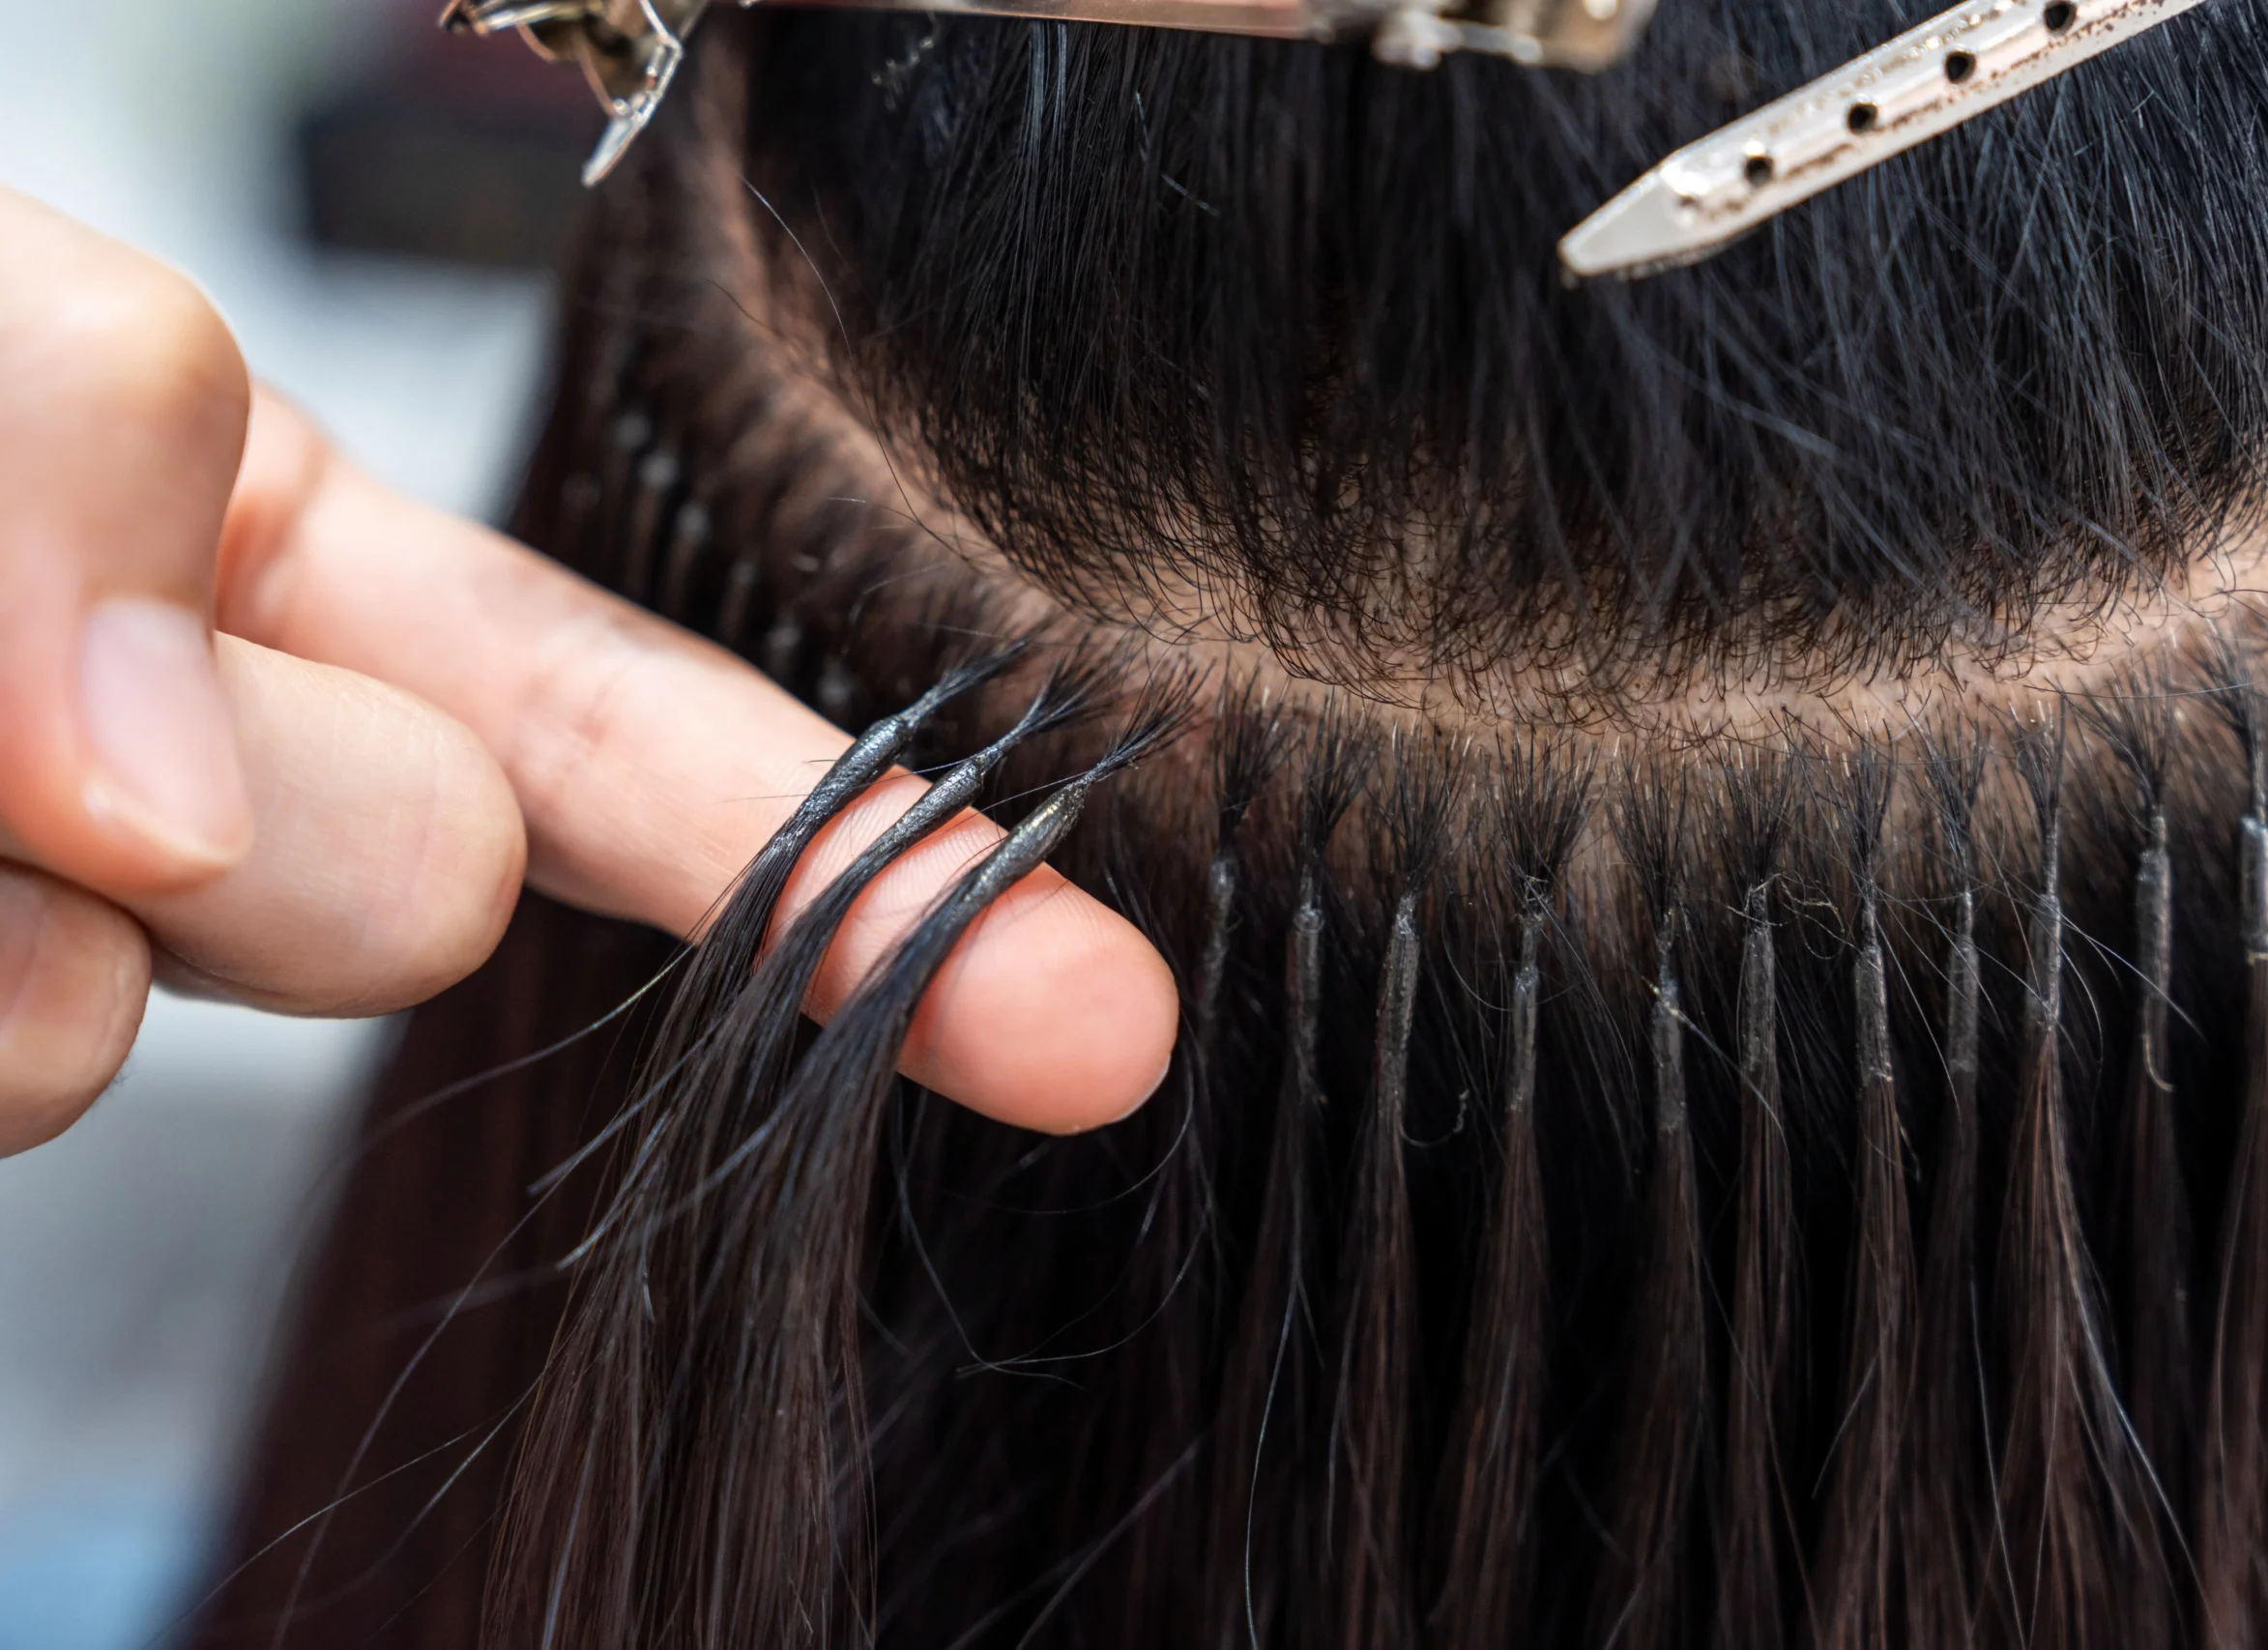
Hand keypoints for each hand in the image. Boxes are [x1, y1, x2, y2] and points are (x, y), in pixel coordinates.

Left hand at [0, 187, 1176, 1153]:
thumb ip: (74, 429)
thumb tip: (177, 808)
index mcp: (276, 549)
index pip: (633, 722)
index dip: (870, 861)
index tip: (1097, 1027)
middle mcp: (210, 771)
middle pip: (417, 878)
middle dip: (264, 794)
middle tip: (40, 733)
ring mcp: (76, 958)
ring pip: (118, 1032)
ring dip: (1, 916)